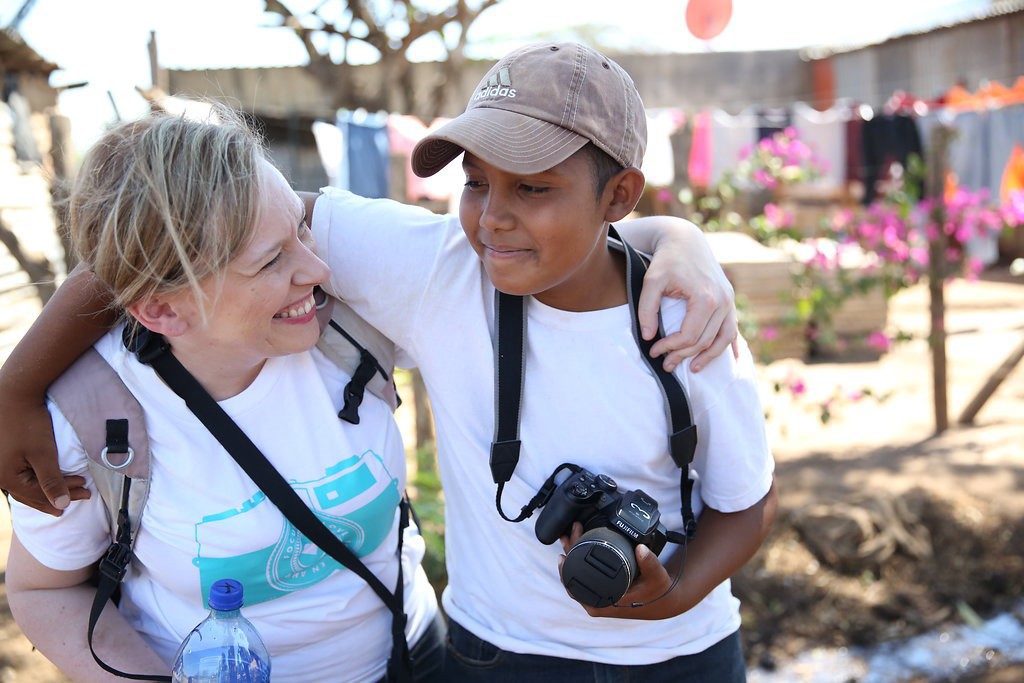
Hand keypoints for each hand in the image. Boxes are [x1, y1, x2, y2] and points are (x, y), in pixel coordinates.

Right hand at [0, 395, 88, 514]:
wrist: (14, 395)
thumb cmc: (28, 424)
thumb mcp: (43, 454)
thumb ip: (51, 481)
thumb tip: (61, 506)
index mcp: (6, 478)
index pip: (40, 494)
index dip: (64, 495)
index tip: (86, 493)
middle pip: (32, 493)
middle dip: (58, 495)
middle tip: (81, 496)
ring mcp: (0, 467)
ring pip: (26, 485)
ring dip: (47, 490)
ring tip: (66, 494)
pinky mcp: (4, 457)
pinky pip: (21, 476)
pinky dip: (37, 480)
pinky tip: (44, 482)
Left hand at [558, 524, 693, 619]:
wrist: (663, 600)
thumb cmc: (657, 590)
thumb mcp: (656, 576)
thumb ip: (649, 563)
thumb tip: (641, 548)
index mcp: (606, 605)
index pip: (575, 590)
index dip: (566, 570)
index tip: (564, 552)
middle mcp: (598, 604)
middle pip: (573, 578)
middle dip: (570, 552)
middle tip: (573, 531)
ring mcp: (598, 597)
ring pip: (577, 574)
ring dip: (573, 552)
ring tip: (574, 531)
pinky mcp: (601, 590)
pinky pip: (583, 574)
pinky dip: (580, 557)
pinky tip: (578, 542)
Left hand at [638, 221, 738, 372]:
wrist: (684, 239)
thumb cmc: (666, 260)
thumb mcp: (651, 281)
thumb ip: (647, 309)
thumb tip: (648, 337)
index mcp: (705, 298)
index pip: (689, 336)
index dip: (670, 348)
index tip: (653, 351)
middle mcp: (723, 301)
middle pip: (705, 341)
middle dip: (683, 355)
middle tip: (665, 364)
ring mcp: (729, 301)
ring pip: (723, 339)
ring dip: (709, 357)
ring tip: (692, 369)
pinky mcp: (729, 299)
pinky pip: (733, 328)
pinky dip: (730, 345)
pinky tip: (730, 360)